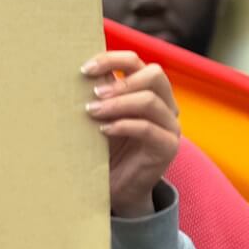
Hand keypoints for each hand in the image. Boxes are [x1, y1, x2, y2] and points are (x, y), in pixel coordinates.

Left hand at [81, 50, 179, 216]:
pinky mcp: (168, 147)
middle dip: (121, 81)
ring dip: (118, 103)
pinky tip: (103, 130)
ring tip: (92, 111)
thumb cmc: (105, 148)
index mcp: (149, 91)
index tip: (85, 69)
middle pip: (154, 74)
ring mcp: (170, 125)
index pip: (137, 62)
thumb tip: (78, 72)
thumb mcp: (101, 116)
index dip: (112, 59)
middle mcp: (165, 104)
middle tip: (94, 94)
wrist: (117, 188)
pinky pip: (149, 129)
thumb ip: (99, 95)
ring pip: (150, 101)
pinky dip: (124, 125)